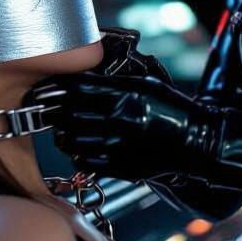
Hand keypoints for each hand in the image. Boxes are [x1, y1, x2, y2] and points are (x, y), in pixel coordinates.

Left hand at [25, 69, 216, 180]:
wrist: (196, 142)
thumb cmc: (172, 109)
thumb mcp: (148, 84)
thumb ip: (117, 79)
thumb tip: (84, 73)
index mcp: (127, 94)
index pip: (78, 88)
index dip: (55, 88)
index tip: (44, 89)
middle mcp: (121, 119)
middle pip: (69, 115)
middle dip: (52, 112)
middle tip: (46, 110)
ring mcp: (120, 145)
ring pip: (72, 141)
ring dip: (61, 135)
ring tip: (61, 131)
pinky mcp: (122, 167)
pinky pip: (85, 162)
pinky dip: (76, 154)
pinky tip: (77, 148)